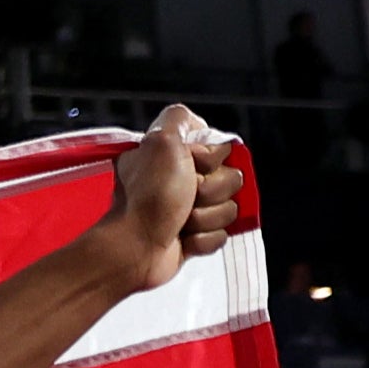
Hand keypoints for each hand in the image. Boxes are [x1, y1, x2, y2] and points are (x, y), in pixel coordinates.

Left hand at [80, 106, 240, 292]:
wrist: (136, 247)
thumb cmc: (148, 195)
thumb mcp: (161, 140)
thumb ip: (178, 119)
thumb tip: (196, 123)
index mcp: (176, 156)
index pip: (224, 150)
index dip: (211, 159)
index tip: (191, 165)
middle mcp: (183, 180)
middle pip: (232, 179)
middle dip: (210, 191)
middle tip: (184, 197)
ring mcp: (191, 210)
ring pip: (229, 208)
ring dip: (205, 217)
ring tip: (179, 221)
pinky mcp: (195, 237)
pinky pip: (222, 235)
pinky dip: (203, 239)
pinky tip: (182, 239)